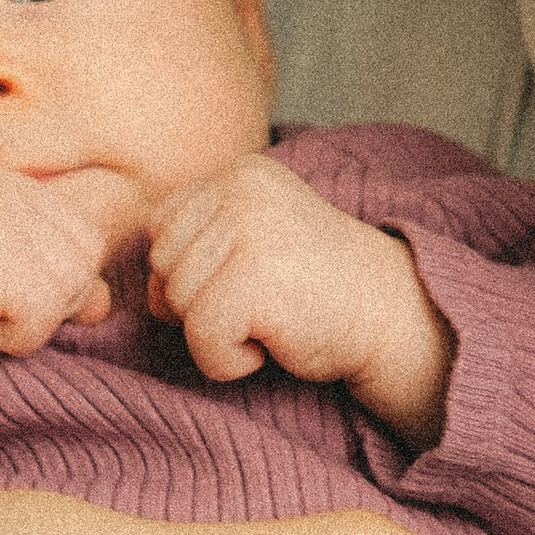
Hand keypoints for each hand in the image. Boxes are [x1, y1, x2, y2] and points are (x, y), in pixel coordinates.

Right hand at [0, 163, 142, 383]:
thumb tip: (102, 303)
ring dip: (25, 325)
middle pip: (82, 269)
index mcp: (15, 187)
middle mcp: (10, 196)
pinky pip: (37, 324)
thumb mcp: (5, 274)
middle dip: (44, 304)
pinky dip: (8, 340)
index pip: (87, 242)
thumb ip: (57, 277)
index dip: (56, 282)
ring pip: (65, 297)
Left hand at [149, 158, 453, 443]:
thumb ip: (199, 240)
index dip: (192, 275)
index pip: (161, 230)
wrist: (391, 318)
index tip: (250, 284)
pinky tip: (272, 344)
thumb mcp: (254, 241)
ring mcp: (249, 230)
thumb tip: (143, 286)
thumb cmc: (316, 291)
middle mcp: (241, 189)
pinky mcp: (256, 278)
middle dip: (200, 306)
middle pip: (163, 268)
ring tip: (272, 321)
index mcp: (238, 173)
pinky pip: (202, 338)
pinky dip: (229, 361)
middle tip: (264, 306)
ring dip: (216, 336)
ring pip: (177, 305)